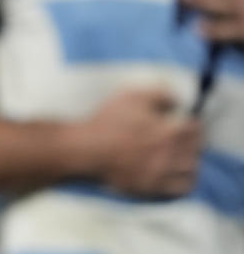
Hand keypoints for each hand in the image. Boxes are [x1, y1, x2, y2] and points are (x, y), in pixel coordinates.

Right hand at [75, 90, 200, 196]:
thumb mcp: (132, 96)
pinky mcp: (153, 187)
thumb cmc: (108, 121)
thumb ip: (160, 94)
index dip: (192, 123)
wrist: (87, 150)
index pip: (195, 128)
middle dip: (193, 142)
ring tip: (183, 156)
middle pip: (196, 150)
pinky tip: (176, 174)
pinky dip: (184, 181)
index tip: (187, 121)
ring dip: (190, 161)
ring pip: (191, 170)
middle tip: (185, 138)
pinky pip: (181, 188)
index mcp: (170, 131)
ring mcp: (163, 173)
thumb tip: (176, 101)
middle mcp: (172, 154)